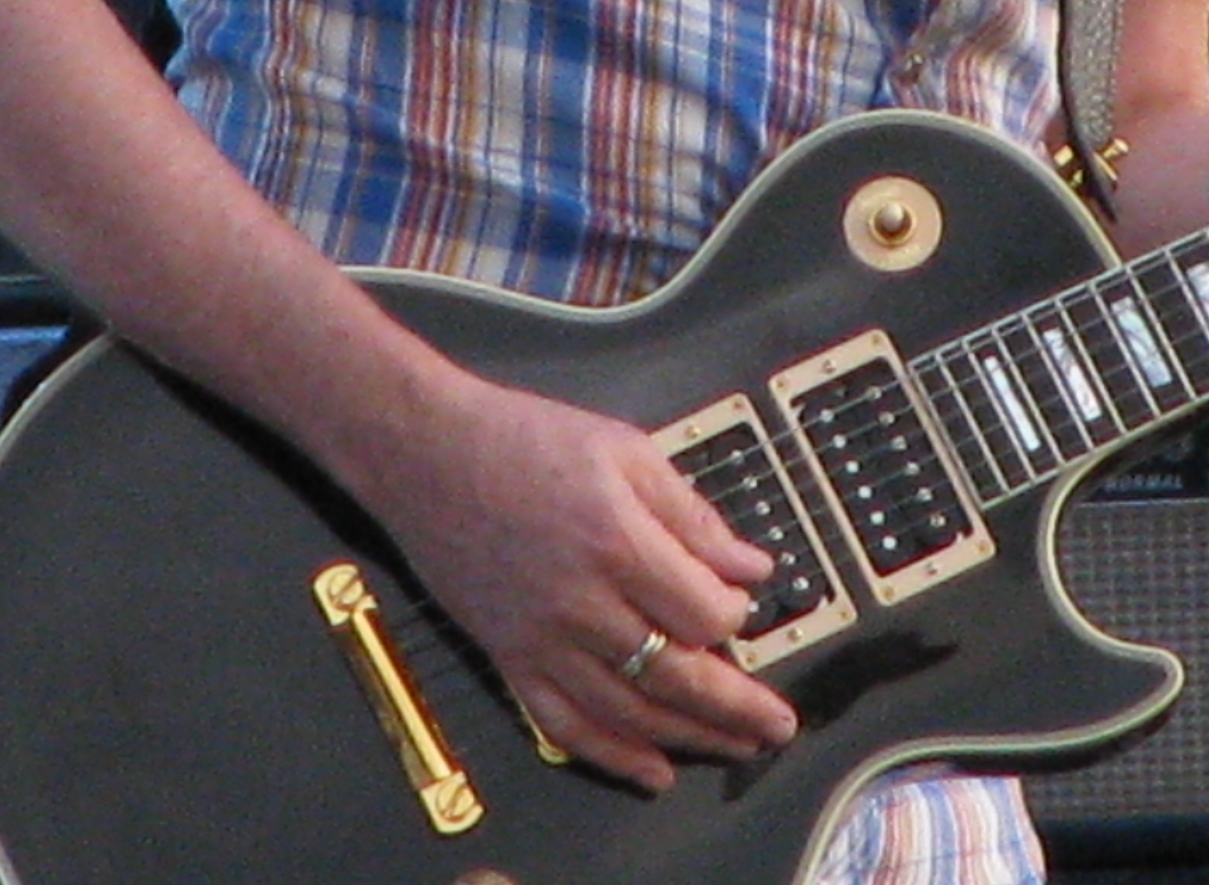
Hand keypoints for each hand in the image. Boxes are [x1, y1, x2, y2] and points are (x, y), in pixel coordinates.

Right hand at [369, 366, 798, 791]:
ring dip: (689, 738)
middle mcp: (580, 602)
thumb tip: (751, 564)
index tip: (743, 604)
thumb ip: (691, 513)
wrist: (429, 455)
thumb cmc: (526, 439)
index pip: (699, 611)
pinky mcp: (510, 659)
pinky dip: (612, 755)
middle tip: (779, 726)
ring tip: (736, 748)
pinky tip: (651, 769)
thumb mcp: (624, 449)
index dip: (734, 615)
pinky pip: (565, 726)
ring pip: (628, 712)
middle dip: (737, 708)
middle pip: (674, 675)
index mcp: (615, 540)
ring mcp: (541, 639)